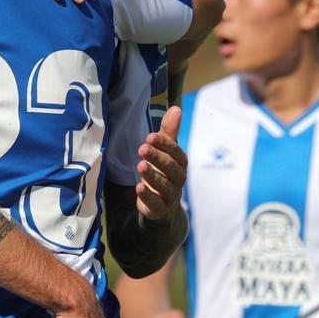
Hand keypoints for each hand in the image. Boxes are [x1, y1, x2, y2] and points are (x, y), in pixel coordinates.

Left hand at [135, 105, 186, 224]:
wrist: (161, 205)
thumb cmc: (162, 171)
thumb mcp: (164, 152)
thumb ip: (169, 132)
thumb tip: (176, 108)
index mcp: (180, 163)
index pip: (175, 152)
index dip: (164, 144)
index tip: (150, 136)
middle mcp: (178, 179)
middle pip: (171, 168)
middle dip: (157, 157)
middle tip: (142, 148)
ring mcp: (170, 195)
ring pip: (165, 185)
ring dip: (153, 176)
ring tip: (140, 165)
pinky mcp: (160, 209)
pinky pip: (156, 204)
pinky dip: (148, 197)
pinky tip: (139, 188)